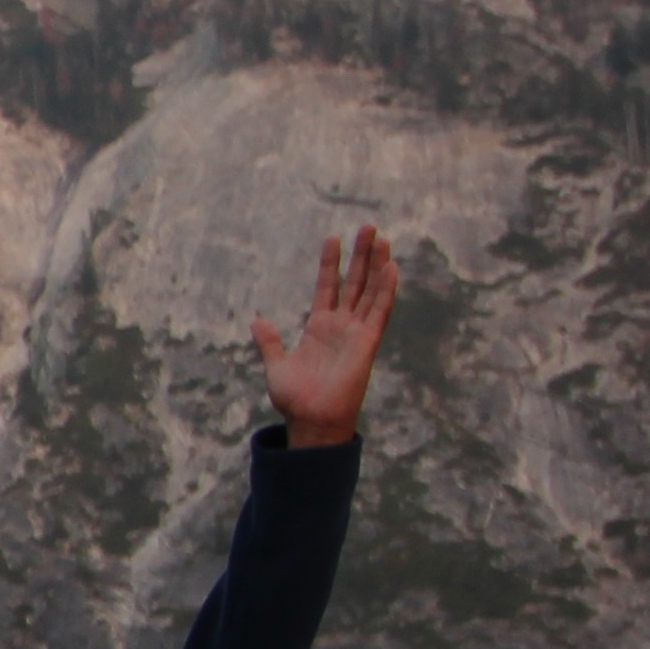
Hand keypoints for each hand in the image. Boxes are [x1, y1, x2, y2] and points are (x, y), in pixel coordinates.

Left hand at [255, 224, 400, 447]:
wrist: (310, 421)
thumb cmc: (295, 400)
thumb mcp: (277, 365)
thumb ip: (270, 342)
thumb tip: (258, 322)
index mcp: (319, 328)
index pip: (328, 287)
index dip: (330, 264)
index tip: (334, 239)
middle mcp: (341, 326)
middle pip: (354, 283)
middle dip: (361, 255)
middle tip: (369, 227)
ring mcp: (356, 333)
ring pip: (370, 291)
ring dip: (376, 265)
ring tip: (382, 238)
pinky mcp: (367, 343)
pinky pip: (379, 312)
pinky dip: (386, 290)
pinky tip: (391, 268)